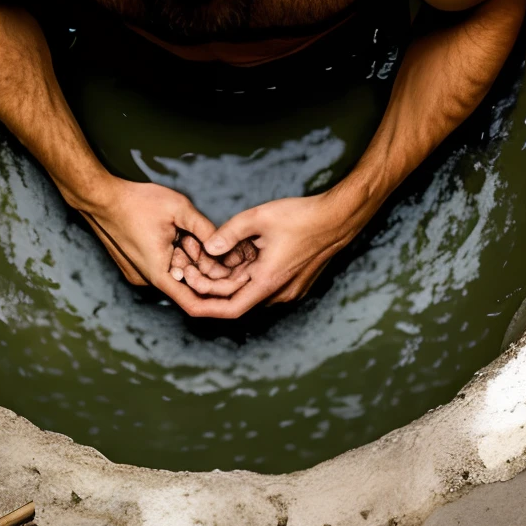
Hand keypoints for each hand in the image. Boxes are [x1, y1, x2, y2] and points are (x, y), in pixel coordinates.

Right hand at [80, 177, 253, 312]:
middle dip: (207, 270)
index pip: (193, 303)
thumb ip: (204, 228)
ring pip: (175, 275)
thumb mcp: (179, 208)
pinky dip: (177, 257)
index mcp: (159, 273)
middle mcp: (147, 279)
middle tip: (227, 255)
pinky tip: (180, 236)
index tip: (238, 284)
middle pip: (187, 286)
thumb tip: (226, 245)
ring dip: (190, 261)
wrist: (100, 197)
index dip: (218, 297)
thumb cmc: (136, 201)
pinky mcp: (135, 266)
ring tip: (195, 237)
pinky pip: (163, 268)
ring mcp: (139, 274)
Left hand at [175, 191, 353, 319]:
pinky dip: (247, 274)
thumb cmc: (302, 216)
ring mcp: (289, 289)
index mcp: (268, 281)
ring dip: (231, 278)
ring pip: (251, 290)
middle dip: (212, 285)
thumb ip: (229, 233)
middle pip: (238, 298)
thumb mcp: (258, 217)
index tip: (187, 300)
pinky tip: (238, 255)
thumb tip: (209, 248)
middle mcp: (279, 292)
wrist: (339, 218)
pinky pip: (264, 284)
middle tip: (191, 267)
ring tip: (211, 257)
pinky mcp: (295, 282)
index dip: (206, 307)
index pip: (231, 309)